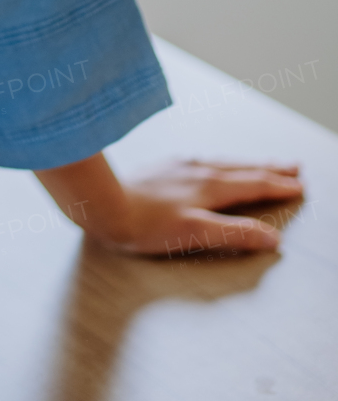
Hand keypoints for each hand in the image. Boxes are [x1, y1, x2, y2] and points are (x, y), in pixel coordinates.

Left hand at [98, 159, 303, 256]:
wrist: (102, 204)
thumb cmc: (145, 225)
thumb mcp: (195, 233)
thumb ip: (235, 234)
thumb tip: (271, 238)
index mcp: (210, 185)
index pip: (253, 184)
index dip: (278, 186)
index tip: (299, 185)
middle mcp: (197, 170)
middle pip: (242, 168)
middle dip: (269, 169)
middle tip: (293, 167)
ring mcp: (178, 166)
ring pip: (222, 163)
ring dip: (246, 165)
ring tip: (260, 166)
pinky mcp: (160, 168)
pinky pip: (200, 162)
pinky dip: (219, 164)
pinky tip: (211, 166)